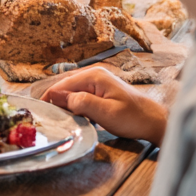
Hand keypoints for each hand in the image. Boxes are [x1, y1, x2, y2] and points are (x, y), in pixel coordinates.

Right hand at [42, 66, 167, 143]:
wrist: (155, 121)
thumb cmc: (133, 118)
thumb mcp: (105, 113)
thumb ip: (81, 102)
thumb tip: (58, 97)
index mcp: (94, 76)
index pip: (61, 85)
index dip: (49, 99)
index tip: (41, 113)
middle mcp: (93, 74)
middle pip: (64, 86)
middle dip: (55, 101)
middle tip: (49, 118)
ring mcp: (97, 80)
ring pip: (71, 91)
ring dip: (65, 104)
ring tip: (60, 118)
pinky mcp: (100, 89)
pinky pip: (80, 94)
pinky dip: (74, 104)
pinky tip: (75, 115)